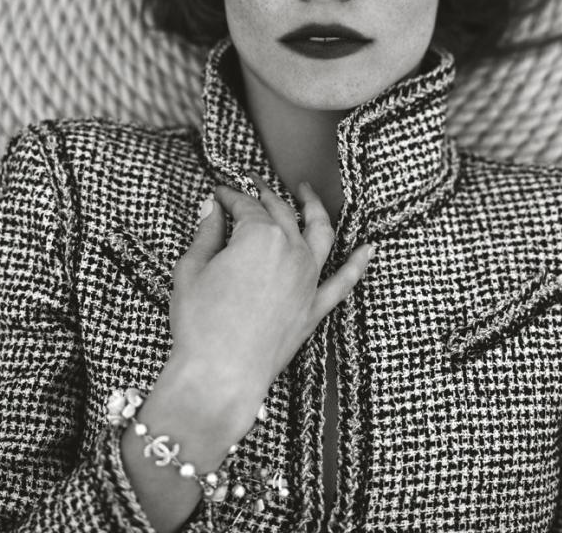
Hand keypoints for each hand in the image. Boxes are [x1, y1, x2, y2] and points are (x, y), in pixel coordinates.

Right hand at [168, 174, 372, 407]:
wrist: (220, 377)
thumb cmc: (200, 324)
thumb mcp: (192, 270)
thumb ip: (206, 234)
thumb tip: (212, 209)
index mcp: (260, 235)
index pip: (244, 205)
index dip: (228, 195)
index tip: (218, 194)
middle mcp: (292, 250)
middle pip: (279, 211)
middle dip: (262, 193)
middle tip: (249, 184)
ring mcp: (308, 279)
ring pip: (319, 232)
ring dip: (314, 207)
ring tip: (307, 191)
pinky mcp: (315, 308)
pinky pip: (344, 281)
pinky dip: (358, 263)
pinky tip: (370, 248)